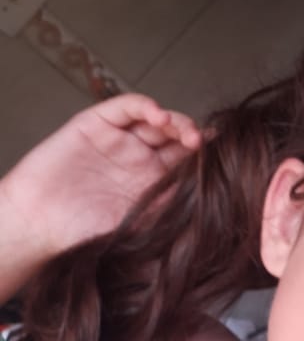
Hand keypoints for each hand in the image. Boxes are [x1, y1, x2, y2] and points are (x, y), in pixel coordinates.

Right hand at [0, 93, 200, 300]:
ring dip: (174, 121)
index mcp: (152, 183)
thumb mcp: (140, 226)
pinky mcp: (96, 125)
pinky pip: (124, 108)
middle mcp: (139, 159)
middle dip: (193, 137)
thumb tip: (213, 205)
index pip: (185, 163)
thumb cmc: (85, 234)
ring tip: (185, 133)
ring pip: (154, 120)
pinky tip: (158, 116)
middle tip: (204, 146)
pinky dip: (143, 106)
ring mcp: (119, 140)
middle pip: (175, 137)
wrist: (40, 227)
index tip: (227, 159)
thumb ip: (172, 211)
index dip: (205, 159)